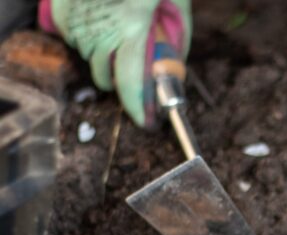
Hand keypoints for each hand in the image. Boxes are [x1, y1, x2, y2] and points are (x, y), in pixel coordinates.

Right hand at [39, 0, 191, 126]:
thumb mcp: (175, 4)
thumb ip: (175, 36)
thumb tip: (173, 65)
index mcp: (134, 26)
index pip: (132, 80)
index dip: (137, 106)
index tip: (145, 121)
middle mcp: (101, 26)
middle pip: (104, 76)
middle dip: (119, 81)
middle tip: (131, 75)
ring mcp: (77, 17)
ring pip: (86, 56)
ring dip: (101, 58)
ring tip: (116, 40)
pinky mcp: (61, 8)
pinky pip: (71, 36)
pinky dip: (84, 37)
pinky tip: (98, 24)